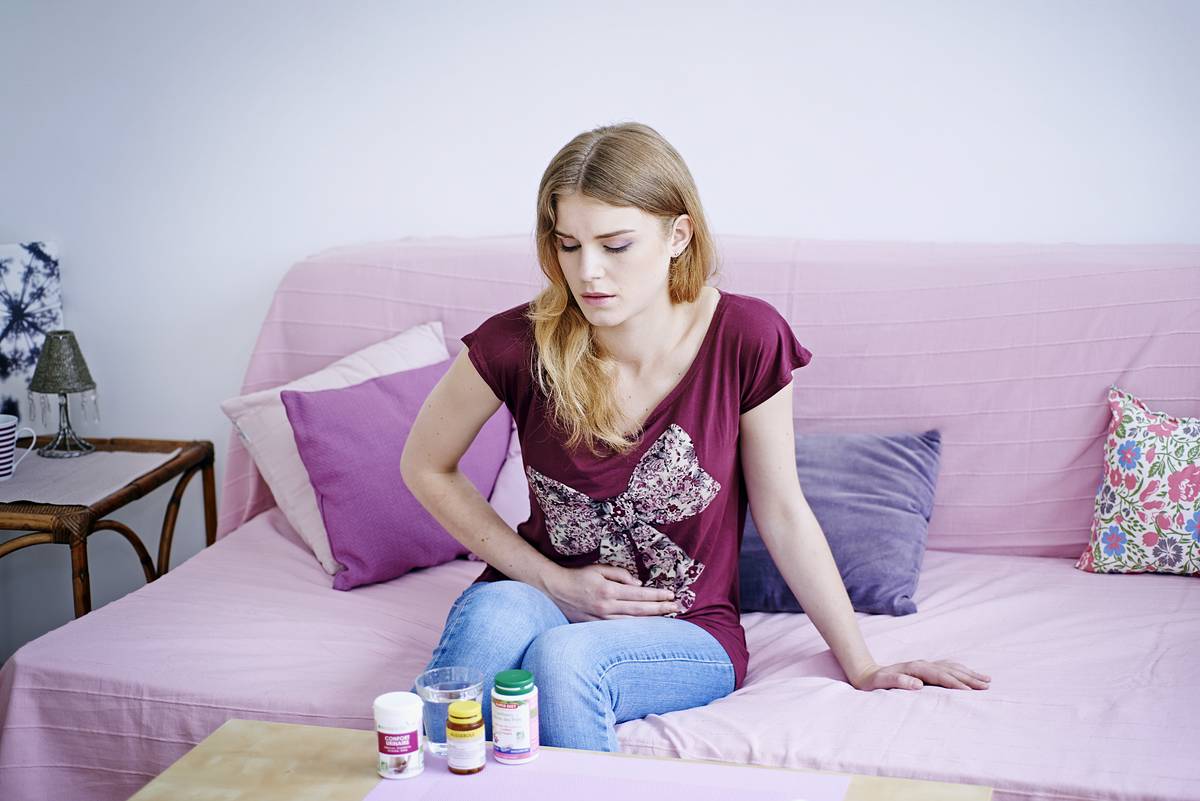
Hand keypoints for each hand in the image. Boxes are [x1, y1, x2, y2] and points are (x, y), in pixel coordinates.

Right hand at [543, 563, 680, 621]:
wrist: (555, 591)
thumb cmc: (578, 576)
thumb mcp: (598, 568)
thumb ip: (620, 574)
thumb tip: (638, 584)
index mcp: (609, 590)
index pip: (640, 594)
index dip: (657, 595)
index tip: (671, 595)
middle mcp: (607, 606)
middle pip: (640, 609)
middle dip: (660, 608)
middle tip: (677, 607)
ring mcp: (602, 619)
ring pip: (633, 622)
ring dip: (652, 620)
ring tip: (667, 617)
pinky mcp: (596, 626)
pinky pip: (620, 628)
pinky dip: (635, 628)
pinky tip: (646, 627)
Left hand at [849, 660, 990, 690]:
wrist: (867, 673)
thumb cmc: (874, 682)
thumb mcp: (881, 682)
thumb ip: (898, 682)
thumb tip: (917, 684)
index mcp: (915, 668)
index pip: (940, 676)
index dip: (955, 684)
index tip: (970, 692)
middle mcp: (922, 664)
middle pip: (950, 670)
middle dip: (969, 678)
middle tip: (987, 686)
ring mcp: (925, 665)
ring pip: (952, 667)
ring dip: (969, 673)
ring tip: (986, 680)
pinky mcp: (925, 668)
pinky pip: (948, 667)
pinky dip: (961, 670)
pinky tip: (969, 674)